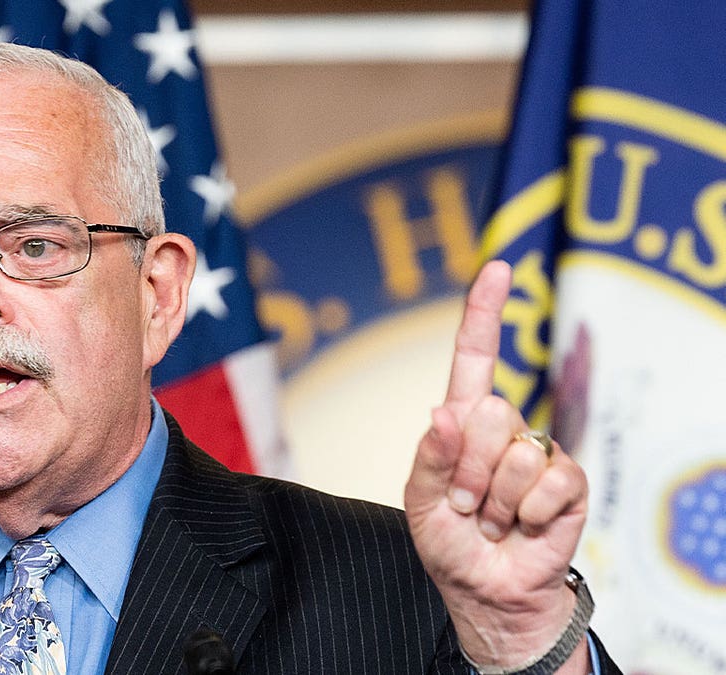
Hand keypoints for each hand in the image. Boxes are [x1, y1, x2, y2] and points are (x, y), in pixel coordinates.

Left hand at [403, 260, 590, 669]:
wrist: (484, 589)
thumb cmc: (448, 540)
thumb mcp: (419, 500)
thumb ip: (429, 456)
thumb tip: (444, 414)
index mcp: (464, 423)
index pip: (475, 358)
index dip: (484, 313)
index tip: (497, 268)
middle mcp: (504, 429)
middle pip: (488, 413)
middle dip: (466, 468)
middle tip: (463, 503)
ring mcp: (538, 453)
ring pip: (515, 452)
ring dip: (492, 498)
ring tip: (488, 518)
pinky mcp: (568, 482)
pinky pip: (548, 480)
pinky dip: (525, 512)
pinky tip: (521, 525)